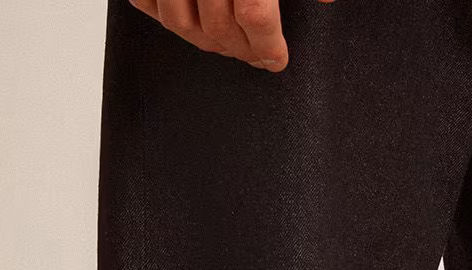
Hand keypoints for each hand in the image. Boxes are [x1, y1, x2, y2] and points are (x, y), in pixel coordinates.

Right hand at [128, 0, 335, 72]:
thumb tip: (327, 4)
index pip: (256, 15)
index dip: (267, 46)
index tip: (276, 61)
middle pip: (218, 26)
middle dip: (240, 48)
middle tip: (257, 56)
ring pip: (178, 21)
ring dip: (204, 38)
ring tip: (226, 43)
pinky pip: (144, 1)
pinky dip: (160, 13)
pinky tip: (187, 22)